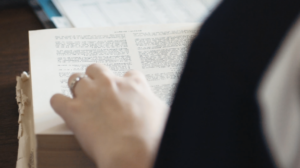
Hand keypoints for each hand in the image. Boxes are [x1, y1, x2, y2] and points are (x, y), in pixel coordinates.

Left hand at [50, 63, 168, 167]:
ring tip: (80, 99)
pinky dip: (59, 104)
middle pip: (97, 69)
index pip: (129, 74)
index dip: (125, 83)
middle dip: (97, 78)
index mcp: (134, 84)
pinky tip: (65, 109)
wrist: (134, 151)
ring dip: (77, 88)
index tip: (124, 92)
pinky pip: (57, 99)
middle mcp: (110, 83)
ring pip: (75, 78)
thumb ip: (154, 104)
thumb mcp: (162, 114)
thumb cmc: (152, 135)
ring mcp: (90, 94)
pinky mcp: (73, 110)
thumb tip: (155, 107)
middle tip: (98, 91)